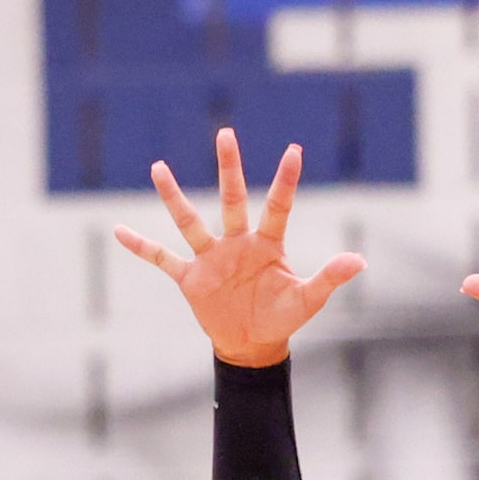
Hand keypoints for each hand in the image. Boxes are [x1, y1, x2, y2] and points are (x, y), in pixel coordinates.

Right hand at [114, 127, 365, 366]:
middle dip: (229, 168)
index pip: (277, 206)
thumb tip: (360, 262)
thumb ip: (330, 277)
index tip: (294, 150)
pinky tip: (118, 231)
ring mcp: (211, 258)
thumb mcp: (308, 300)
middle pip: (231, 199)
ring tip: (158, 168)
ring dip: (174, 197)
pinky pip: (162, 259)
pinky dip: (141, 247)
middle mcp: (237, 243)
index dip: (285, 180)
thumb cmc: (282, 319)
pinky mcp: (191, 279)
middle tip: (225, 133)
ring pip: (190, 221)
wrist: (252, 346)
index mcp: (268, 244)